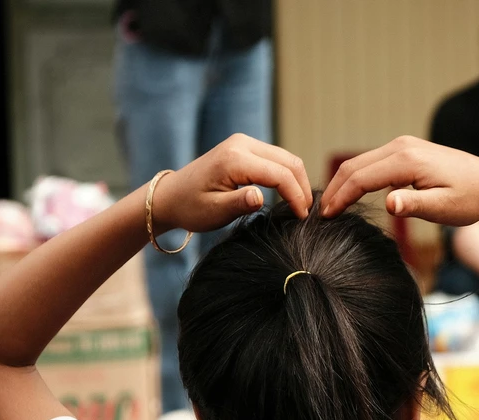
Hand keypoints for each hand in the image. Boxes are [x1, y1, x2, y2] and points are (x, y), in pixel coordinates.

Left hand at [153, 134, 312, 232]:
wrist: (171, 196)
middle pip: (288, 161)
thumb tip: (261, 197)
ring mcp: (244, 143)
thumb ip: (239, 203)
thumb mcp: (214, 211)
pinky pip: (276, 158)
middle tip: (306, 213)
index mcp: (235, 159)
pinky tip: (290, 194)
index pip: (280, 174)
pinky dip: (287, 175)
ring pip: (285, 158)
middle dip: (302, 187)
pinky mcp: (245, 147)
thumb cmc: (191, 207)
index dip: (296, 196)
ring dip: (297, 180)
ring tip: (300, 206)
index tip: (302, 218)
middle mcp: (242, 144)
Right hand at [320, 136, 478, 225]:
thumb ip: (415, 206)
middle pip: (354, 166)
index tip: (325, 217)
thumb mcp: (443, 209)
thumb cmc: (469, 200)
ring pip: (361, 162)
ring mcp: (403, 145)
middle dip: (333, 189)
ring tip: (329, 205)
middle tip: (319, 214)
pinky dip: (356, 177)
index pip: (360, 177)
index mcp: (407, 161)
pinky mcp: (407, 150)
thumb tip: (389, 203)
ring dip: (342, 182)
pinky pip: (373, 162)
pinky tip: (350, 193)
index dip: (339, 197)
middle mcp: (402, 146)